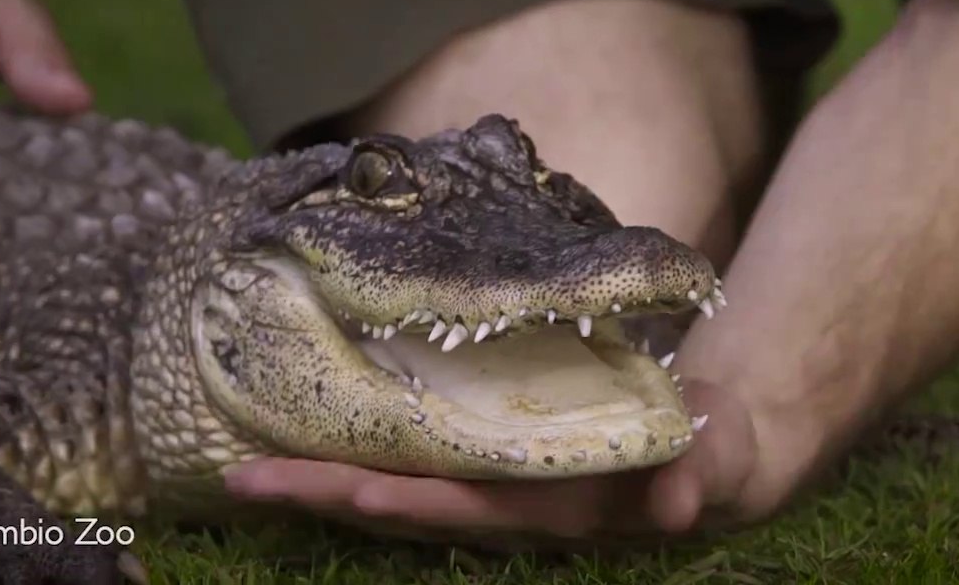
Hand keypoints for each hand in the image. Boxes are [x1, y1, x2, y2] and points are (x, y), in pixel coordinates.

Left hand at [222, 378, 800, 549]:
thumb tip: (682, 502)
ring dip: (323, 487)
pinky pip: (412, 470)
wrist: (702, 460)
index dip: (415, 503)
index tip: (354, 495)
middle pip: (407, 507)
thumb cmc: (708, 452)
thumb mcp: (715, 459)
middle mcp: (509, 508)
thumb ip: (702, 475)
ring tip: (244, 475)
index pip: (473, 505)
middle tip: (242, 483)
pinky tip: (307, 450)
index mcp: (557, 505)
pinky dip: (356, 464)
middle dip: (328, 497)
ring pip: (396, 493)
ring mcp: (491, 493)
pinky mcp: (488, 469)